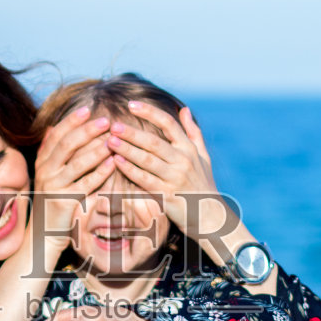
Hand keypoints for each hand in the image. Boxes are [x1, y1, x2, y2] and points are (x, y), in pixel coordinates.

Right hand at [35, 106, 115, 243]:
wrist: (44, 232)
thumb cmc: (52, 199)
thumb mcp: (47, 173)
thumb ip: (50, 151)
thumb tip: (52, 126)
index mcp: (42, 161)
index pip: (56, 135)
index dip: (72, 121)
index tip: (87, 109)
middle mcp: (45, 171)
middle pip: (67, 145)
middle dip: (87, 131)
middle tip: (106, 121)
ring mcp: (54, 186)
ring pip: (77, 163)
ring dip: (97, 149)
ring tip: (113, 140)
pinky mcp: (65, 201)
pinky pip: (86, 183)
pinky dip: (100, 172)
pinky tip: (113, 163)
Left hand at [107, 103, 227, 238]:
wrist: (210, 216)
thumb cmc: (203, 184)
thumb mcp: (203, 156)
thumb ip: (193, 132)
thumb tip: (184, 109)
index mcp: (189, 149)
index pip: (168, 124)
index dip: (150, 112)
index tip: (132, 104)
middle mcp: (183, 161)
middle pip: (154, 142)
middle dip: (132, 133)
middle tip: (113, 125)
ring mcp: (175, 178)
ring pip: (147, 160)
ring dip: (127, 150)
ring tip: (110, 141)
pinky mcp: (167, 195)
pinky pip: (145, 180)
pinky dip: (130, 170)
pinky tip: (116, 162)